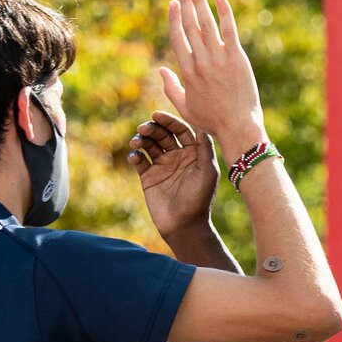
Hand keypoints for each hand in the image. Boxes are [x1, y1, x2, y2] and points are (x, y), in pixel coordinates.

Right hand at [129, 111, 218, 239]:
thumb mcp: (208, 171)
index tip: (157, 115)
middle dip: (152, 128)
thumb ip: (205, 148)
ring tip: (136, 142)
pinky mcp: (148, 177)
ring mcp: (162, 166)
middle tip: (143, 128)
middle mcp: (177, 156)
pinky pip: (139, 160)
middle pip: (162, 134)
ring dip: (141, 139)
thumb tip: (201, 125)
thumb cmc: (200, 199)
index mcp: (192, 153)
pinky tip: (134, 156)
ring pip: (149, 145)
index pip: (180, 130)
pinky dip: (134, 155)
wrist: (185, 226)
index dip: (169, 121)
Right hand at [158, 0, 265, 152]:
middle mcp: (201, 61)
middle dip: (185, 0)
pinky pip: (229, 28)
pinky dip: (223, 10)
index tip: (173, 3)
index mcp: (187, 71)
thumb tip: (161, 70)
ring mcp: (219, 58)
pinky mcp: (236, 57)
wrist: (238, 126)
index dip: (174, 18)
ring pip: (206, 22)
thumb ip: (170, 88)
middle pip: (190, 24)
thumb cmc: (212, 121)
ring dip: (199, 0)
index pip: (178, 37)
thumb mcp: (185, 107)